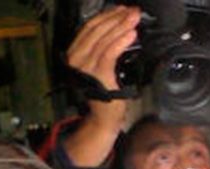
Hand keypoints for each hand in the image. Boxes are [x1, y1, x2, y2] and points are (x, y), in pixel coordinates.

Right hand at [62, 6, 139, 165]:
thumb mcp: (98, 66)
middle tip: (133, 11)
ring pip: (105, 39)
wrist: (103, 117)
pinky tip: (131, 34)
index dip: (106, 16)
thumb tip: (118, 28)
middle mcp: (76, 58)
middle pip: (97, 30)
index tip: (121, 10)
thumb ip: (101, 49)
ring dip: (122, 26)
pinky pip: (110, 52)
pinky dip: (121, 41)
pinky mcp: (97, 73)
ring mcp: (85, 66)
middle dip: (117, 18)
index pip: (89, 28)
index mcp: (74, 53)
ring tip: (134, 19)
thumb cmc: (104, 93)